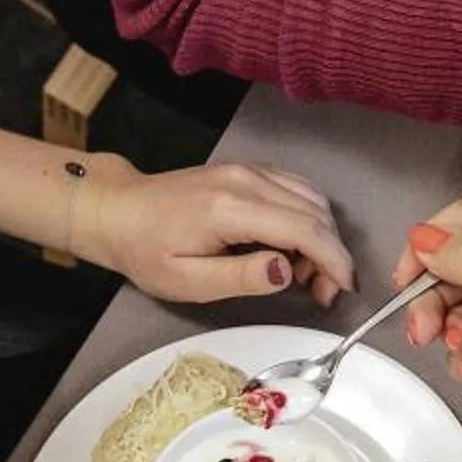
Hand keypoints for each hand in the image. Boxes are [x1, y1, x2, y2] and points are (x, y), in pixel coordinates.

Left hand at [76, 154, 355, 305]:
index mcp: (232, 208)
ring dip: (323, 237)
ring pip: (313, 198)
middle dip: (332, 255)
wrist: (118, 211)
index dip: (334, 261)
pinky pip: (298, 189)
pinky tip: (293, 245)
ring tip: (304, 273)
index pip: (305, 229)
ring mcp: (250, 170)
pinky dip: (310, 219)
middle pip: (317, 213)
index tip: (343, 290)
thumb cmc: (147, 251)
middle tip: (320, 292)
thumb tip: (287, 271)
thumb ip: (240, 277)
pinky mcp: (250, 170)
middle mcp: (248, 180)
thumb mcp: (187, 281)